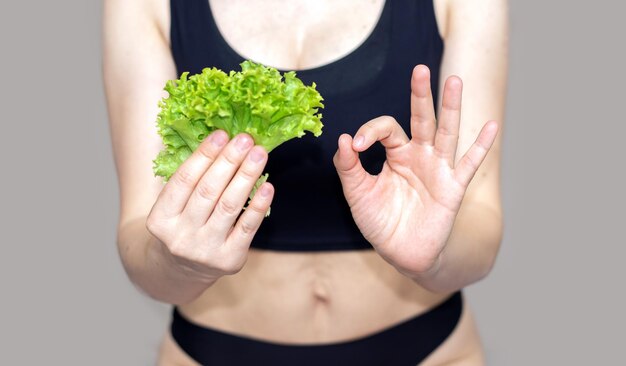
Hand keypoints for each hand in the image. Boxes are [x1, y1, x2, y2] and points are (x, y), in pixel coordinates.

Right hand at [146, 131, 273, 281]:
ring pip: (229, 206)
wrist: (182, 271)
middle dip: (229, 161)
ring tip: (259, 154)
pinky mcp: (229, 259)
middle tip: (245, 139)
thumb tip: (223, 142)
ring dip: (246, 176)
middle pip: (208, 191)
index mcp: (160, 220)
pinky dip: (258, 205)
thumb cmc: (182, 227)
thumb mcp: (172, 207)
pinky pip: (247, 227)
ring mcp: (205, 250)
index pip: (184, 180)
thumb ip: (191, 180)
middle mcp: (180, 237)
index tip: (221, 135)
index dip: (204, 155)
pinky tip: (267, 186)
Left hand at [333, 65, 497, 276]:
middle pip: (422, 118)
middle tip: (419, 69)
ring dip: (450, 108)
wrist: (400, 253)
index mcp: (397, 154)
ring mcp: (438, 169)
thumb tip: (342, 140)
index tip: (356, 146)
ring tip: (454, 80)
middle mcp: (419, 156)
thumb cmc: (380, 221)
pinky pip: (469, 164)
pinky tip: (490, 125)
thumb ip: (349, 168)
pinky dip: (480, 146)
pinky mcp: (452, 188)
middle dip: (421, 94)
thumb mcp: (358, 194)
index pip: (387, 128)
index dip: (370, 131)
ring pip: (446, 132)